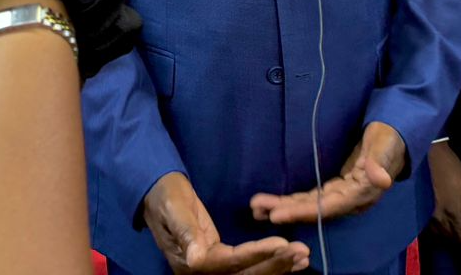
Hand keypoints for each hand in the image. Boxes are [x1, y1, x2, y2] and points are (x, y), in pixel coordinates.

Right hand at [143, 173, 308, 273]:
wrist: (156, 193)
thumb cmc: (165, 196)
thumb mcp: (174, 209)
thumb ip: (186, 233)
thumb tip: (196, 258)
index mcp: (190, 262)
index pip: (230, 262)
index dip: (257, 254)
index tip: (282, 242)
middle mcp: (203, 272)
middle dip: (275, 264)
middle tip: (302, 250)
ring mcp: (212, 268)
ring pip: (250, 274)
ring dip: (278, 267)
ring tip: (303, 257)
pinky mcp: (220, 261)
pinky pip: (248, 267)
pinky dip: (270, 264)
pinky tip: (292, 261)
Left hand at [249, 121, 405, 223]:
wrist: (395, 136)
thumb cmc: (389, 138)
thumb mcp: (384, 146)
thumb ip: (379, 161)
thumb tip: (382, 179)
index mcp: (361, 193)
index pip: (328, 207)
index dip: (303, 211)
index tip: (277, 213)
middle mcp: (349, 200)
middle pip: (314, 209)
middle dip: (286, 210)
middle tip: (257, 209)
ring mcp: (341, 195)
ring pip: (309, 205)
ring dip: (284, 206)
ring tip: (256, 207)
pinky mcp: (335, 189)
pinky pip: (311, 198)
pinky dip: (292, 201)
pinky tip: (273, 203)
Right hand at [426, 141, 460, 243]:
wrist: (426, 154)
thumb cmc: (451, 169)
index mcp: (453, 211)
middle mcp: (438, 219)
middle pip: (454, 239)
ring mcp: (426, 217)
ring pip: (442, 235)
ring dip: (449, 228)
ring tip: (450, 211)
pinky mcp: (419, 213)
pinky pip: (431, 229)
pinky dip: (438, 225)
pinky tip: (439, 211)